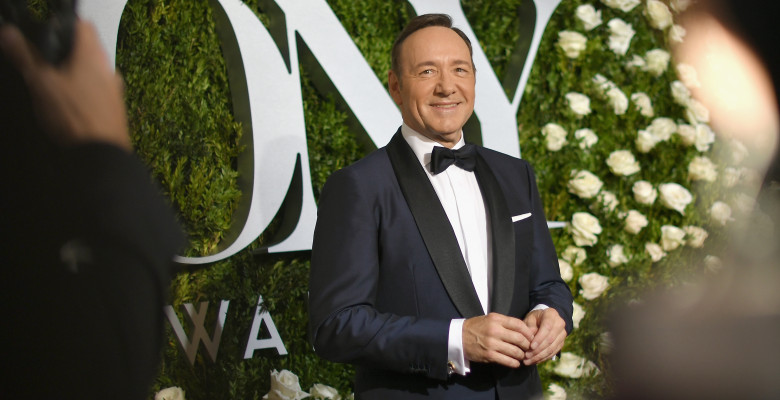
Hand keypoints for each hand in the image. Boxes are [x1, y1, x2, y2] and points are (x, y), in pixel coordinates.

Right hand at [0, 21, 130, 149]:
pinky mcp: (114, 110)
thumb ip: (25, 56)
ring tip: (54, 88)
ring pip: (92, 74)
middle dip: (66, 56)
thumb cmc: (76, 117)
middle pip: (87, 51)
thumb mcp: (41, 83)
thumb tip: (11, 35)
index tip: (47, 37)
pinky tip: (69, 107)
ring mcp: (114, 91)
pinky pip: (97, 94)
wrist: (100, 154)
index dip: (63, 28)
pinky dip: (83, 95)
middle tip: (45, 65)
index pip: (83, 27)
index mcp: (93, 56)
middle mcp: (108, 71)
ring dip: (74, 76)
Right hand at [462, 312, 534, 367]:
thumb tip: (524, 330)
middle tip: (529, 348)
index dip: (528, 332)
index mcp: (496, 319)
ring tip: (522, 356)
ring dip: (521, 355)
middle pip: (519, 339)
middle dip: (527, 345)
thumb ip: (505, 323)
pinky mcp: (489, 355)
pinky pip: (507, 361)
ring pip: (515, 351)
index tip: (531, 337)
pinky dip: (514, 363)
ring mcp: (492, 343)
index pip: (518, 324)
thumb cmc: (476, 327)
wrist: (459, 337)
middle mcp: (494, 330)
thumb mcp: (490, 319)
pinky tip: (515, 363)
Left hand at [522, 308, 566, 364]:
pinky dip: (543, 358)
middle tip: (526, 356)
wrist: (545, 319)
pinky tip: (534, 361)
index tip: (531, 346)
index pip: (547, 327)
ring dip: (539, 356)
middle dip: (538, 350)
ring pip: (552, 348)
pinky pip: (553, 352)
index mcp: (551, 315)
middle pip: (550, 340)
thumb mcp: (530, 318)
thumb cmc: (535, 318)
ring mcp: (562, 334)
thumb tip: (530, 339)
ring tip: (528, 361)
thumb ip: (529, 327)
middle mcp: (560, 324)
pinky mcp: (561, 343)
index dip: (539, 338)